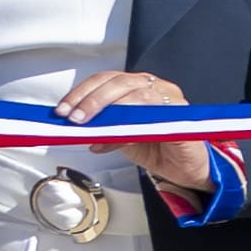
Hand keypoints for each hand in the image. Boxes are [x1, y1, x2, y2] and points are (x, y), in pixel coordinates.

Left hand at [58, 66, 211, 209]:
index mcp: (138, 87)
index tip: (63, 110)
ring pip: (135, 93)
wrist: (188, 171)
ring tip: (90, 127)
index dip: (82, 92)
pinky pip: (154, 116)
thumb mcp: (122, 138)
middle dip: (91, 99)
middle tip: (74, 118)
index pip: (106, 80)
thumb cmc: (158, 150)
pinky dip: (131, 126)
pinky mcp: (183, 118)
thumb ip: (103, 128)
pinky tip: (116, 137)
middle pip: (118, 82)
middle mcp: (155, 87)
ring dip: (108, 109)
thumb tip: (77, 127)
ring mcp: (171, 100)